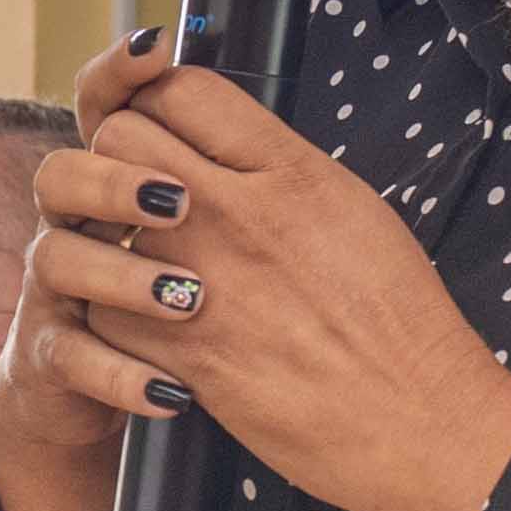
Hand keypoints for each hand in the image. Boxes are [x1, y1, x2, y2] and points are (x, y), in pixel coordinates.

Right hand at [0, 31, 179, 510]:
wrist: (102, 388)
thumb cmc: (170, 294)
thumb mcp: (201, 226)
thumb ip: (215, 169)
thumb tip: (269, 113)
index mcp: (114, 181)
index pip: (102, 108)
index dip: (118, 73)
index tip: (156, 46)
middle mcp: (74, 226)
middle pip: (63, 174)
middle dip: (116, 179)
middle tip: (180, 201)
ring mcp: (56, 292)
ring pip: (59, 261)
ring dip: (123, 275)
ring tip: (189, 298)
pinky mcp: (54, 358)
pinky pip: (74, 360)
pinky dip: (123, 375)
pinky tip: (174, 391)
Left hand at [22, 54, 510, 510]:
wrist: (414, 421)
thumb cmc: (399, 322)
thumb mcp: (353, 210)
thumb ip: (281, 170)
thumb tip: (232, 146)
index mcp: (287, 171)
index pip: (180, 88)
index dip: (160, 103)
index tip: (168, 134)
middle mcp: (234, 213)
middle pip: (120, 140)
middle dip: (120, 163)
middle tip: (141, 200)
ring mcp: (198, 281)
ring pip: (97, 226)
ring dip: (111, 243)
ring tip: (146, 270)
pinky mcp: (177, 352)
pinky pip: (101, 313)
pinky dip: (118, 323)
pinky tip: (155, 334)